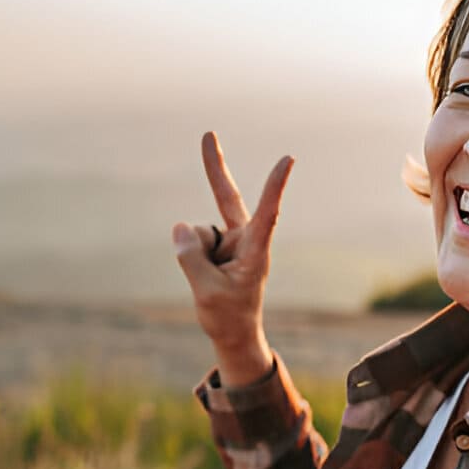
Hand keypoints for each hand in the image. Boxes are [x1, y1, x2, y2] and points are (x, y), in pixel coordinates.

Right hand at [173, 131, 293, 384]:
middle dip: (214, 169)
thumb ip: (192, 259)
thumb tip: (181, 226)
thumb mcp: (207, 292)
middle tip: (208, 134)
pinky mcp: (217, 245)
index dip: (275, 186)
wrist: (233, 333)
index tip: (288, 159)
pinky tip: (206, 275)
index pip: (267, 213)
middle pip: (227, 198)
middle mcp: (245, 239)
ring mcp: (230, 240)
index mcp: (256, 250)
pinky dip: (191, 257)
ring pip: (197, 234)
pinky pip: (191, 242)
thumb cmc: (228, 316)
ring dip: (195, 257)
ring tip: (212, 282)